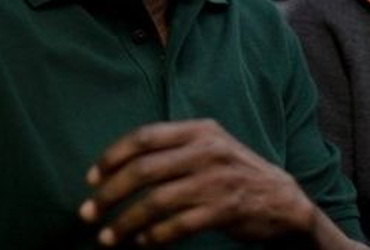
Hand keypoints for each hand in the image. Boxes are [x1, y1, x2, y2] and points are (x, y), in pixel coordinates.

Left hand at [78, 119, 357, 247]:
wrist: (282, 200)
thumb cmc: (234, 172)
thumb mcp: (209, 147)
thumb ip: (172, 148)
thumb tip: (118, 165)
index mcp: (199, 130)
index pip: (144, 137)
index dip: (112, 157)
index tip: (90, 178)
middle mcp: (207, 151)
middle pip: (144, 170)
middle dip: (109, 193)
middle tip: (88, 213)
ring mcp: (217, 181)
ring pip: (156, 202)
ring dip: (125, 222)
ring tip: (106, 238)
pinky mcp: (224, 210)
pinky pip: (177, 226)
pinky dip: (153, 237)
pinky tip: (141, 243)